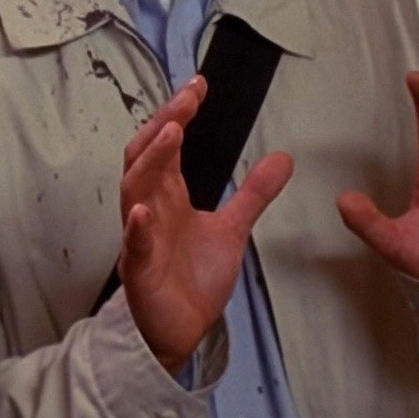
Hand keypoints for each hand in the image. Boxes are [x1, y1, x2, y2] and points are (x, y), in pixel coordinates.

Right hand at [117, 76, 294, 374]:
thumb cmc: (192, 279)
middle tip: (186, 98)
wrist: (179, 332)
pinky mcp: (141, 271)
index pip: (166, 144)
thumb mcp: (232, 229)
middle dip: (163, 124)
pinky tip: (142, 211)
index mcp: (167, 196)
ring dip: (151, 160)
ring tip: (171, 132)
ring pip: (134, 189)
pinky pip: (134, 245)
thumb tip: (284, 158)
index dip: (179, 113)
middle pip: (145, 155)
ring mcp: (141, 238)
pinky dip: (137, 227)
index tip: (198, 86)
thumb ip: (253, 193)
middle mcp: (149, 208)